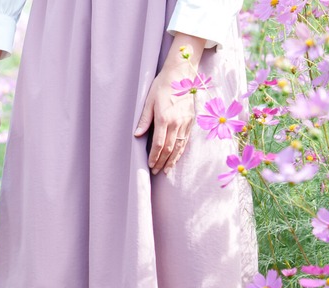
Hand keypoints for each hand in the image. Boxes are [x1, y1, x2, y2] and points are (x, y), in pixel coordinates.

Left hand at [134, 56, 196, 174]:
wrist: (180, 75)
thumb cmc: (162, 86)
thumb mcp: (148, 102)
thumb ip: (144, 120)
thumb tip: (137, 135)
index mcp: (164, 118)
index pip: (159, 144)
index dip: (154, 157)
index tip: (150, 165)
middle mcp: (177, 122)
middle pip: (169, 148)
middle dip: (162, 162)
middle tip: (156, 171)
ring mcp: (185, 122)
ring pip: (179, 146)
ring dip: (172, 160)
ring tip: (166, 170)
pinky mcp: (191, 120)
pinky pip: (186, 140)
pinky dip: (180, 151)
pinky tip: (176, 158)